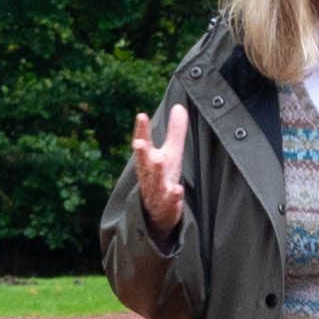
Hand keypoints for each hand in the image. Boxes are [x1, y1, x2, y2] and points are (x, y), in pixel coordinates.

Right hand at [127, 104, 190, 241]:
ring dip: (156, 173)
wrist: (157, 213)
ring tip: (159, 160)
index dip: (141, 130)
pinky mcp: (166, 206)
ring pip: (154, 182)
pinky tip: (177, 190)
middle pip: (144, 163)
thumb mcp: (171, 153)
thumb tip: (179, 106)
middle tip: (139, 143)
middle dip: (142, 153)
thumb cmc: (163, 177)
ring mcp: (156, 192)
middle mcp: (149, 175)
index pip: (143, 143)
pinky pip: (168, 202)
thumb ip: (175, 131)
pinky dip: (172, 197)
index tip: (141, 116)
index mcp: (148, 160)